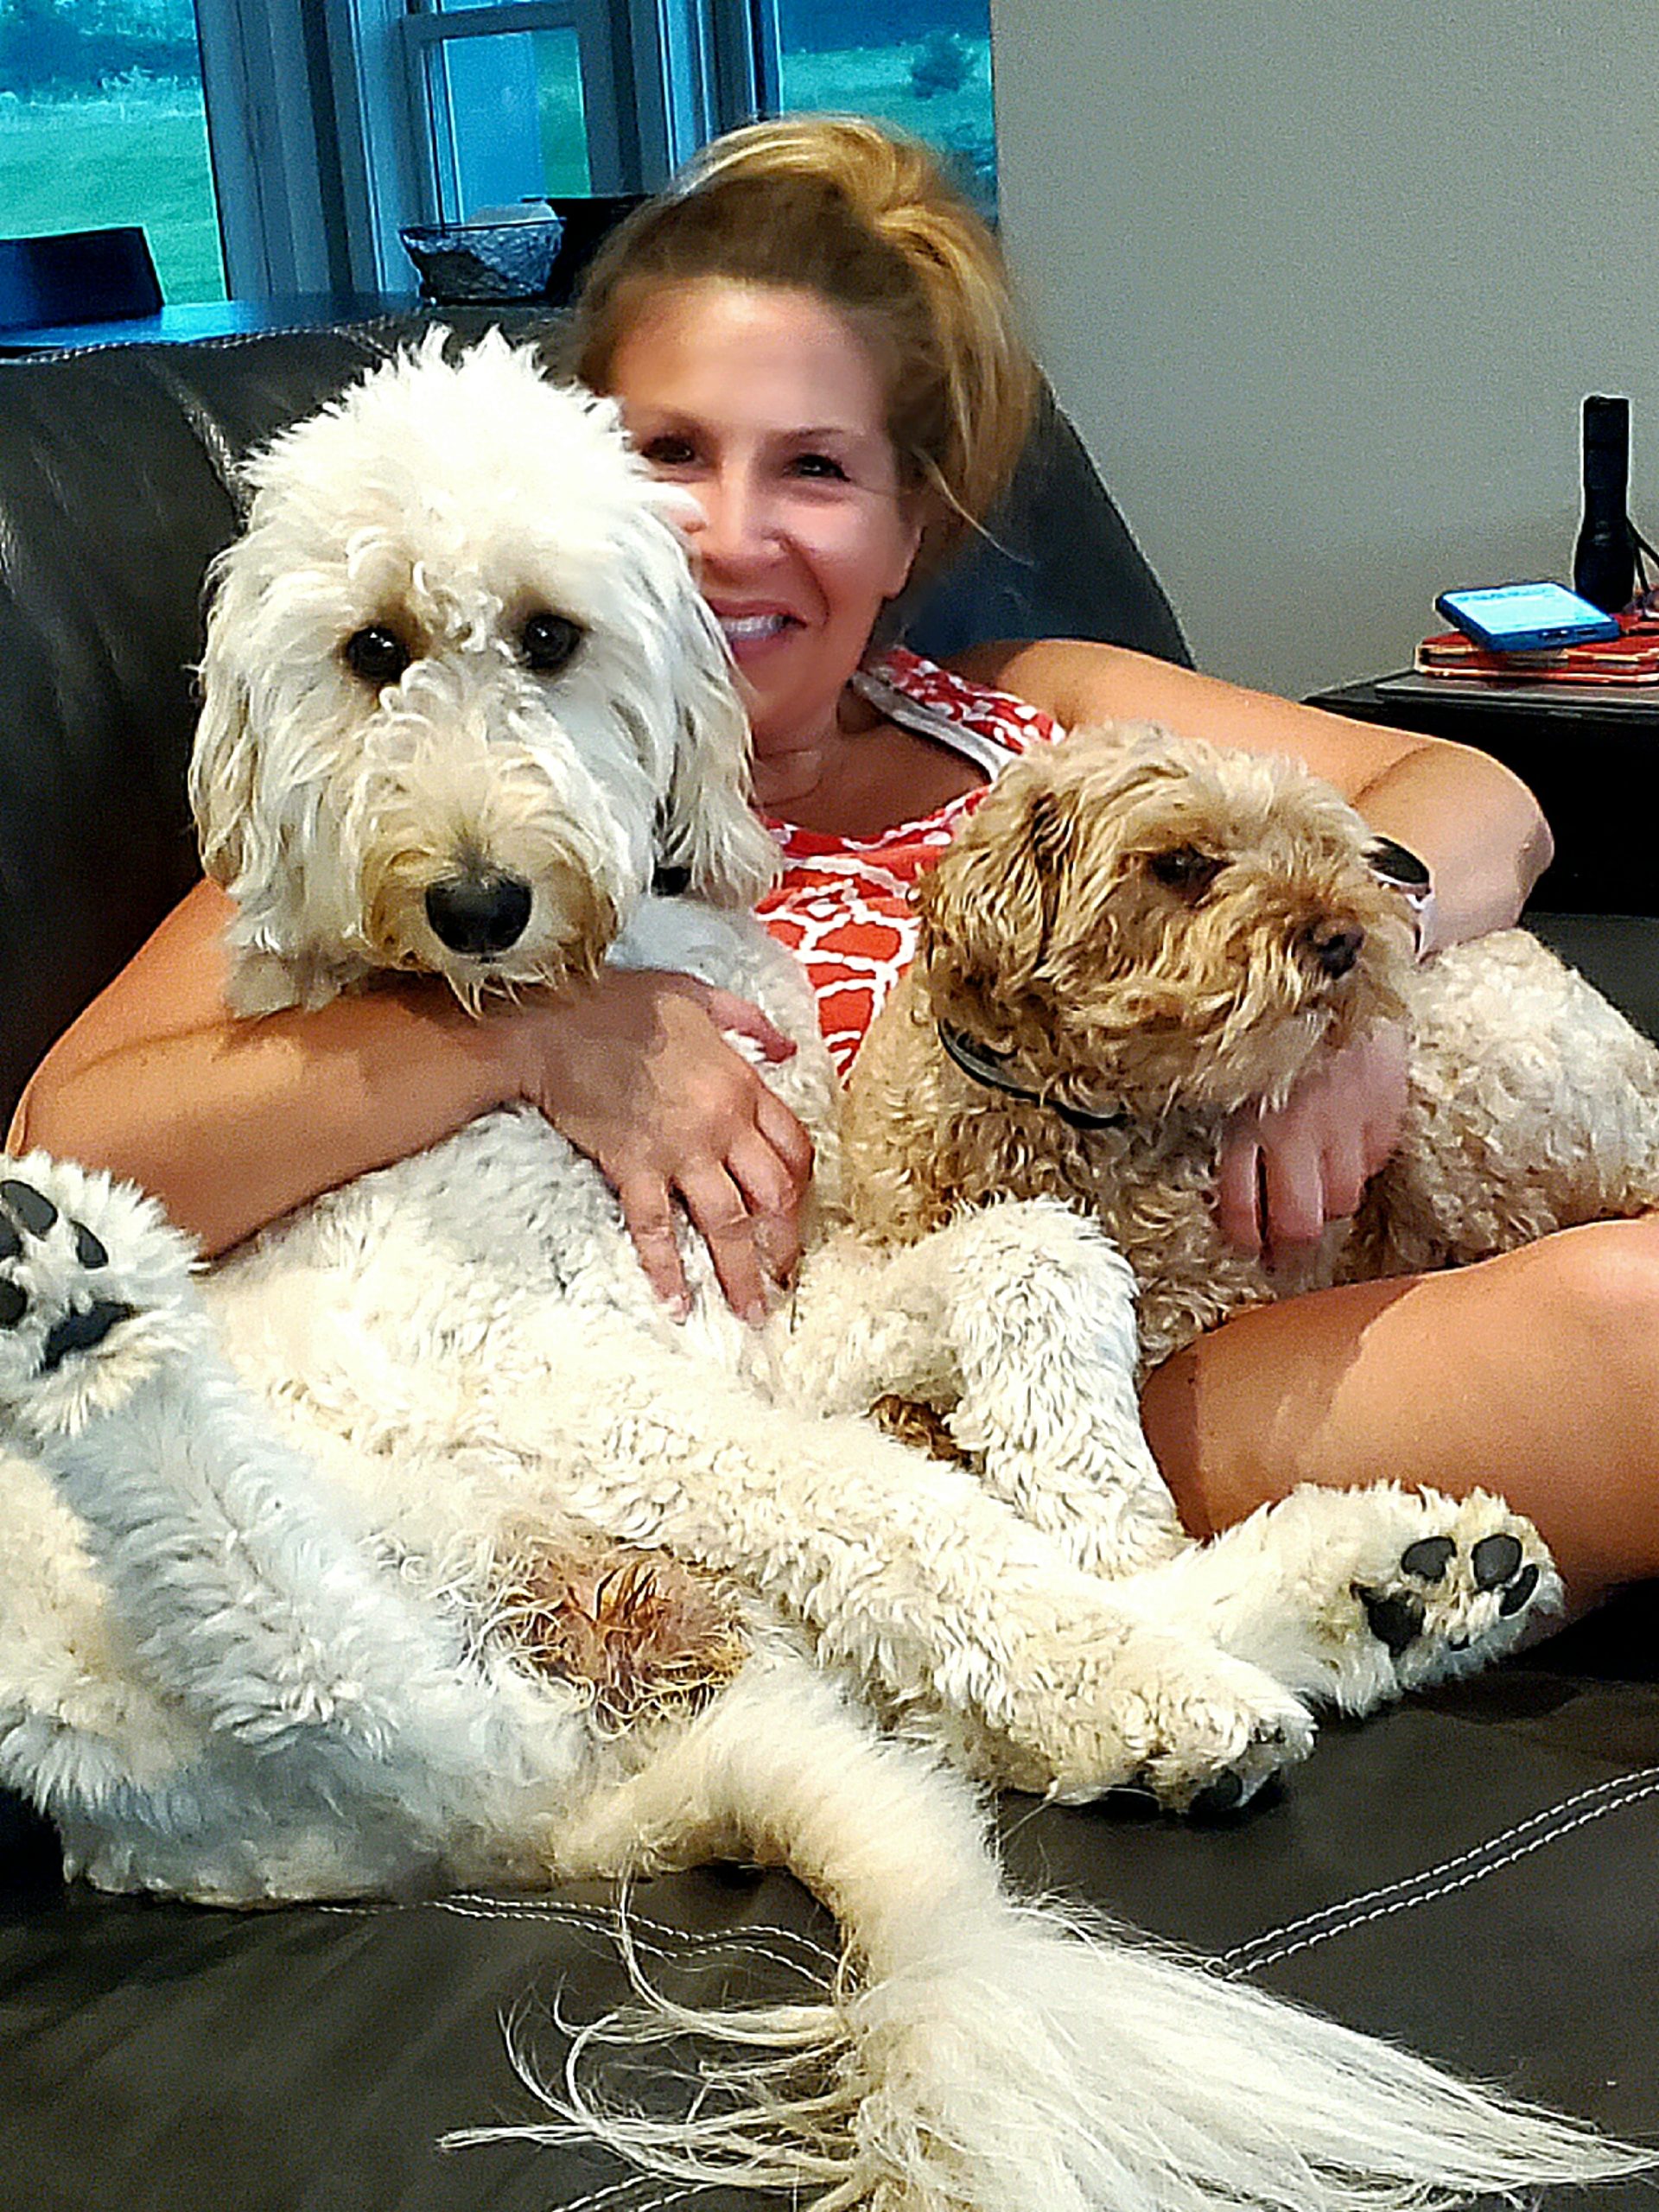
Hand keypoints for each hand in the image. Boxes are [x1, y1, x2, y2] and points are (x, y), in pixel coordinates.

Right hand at [506, 968, 813, 1321]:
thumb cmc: (621, 1002)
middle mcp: (721, 1125)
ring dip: (742, 1273)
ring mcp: (679, 1150)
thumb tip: (788, 1048)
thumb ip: (750, 1021)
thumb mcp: (699, 995)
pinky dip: (668, 1270)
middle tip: (785, 1277)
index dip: (801, 1185)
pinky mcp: (633, 1167)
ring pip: (728, 1223)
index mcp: (742, 1085)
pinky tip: (677, 1304)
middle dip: (783, 1242)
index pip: (793, 1147)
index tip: (797, 1211)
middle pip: (772, 1195)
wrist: (554, 1018)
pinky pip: (657, 1229)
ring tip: (750, 1311)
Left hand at [1215, 1021, 1407, 1258]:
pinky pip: (1375, 1163)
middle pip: (1300, 1223)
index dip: (1243, 1239)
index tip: (1247, 1248)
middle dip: (1289, 1245)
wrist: (1338, 965)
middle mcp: (1299, 1129)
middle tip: (1283, 1252)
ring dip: (1327, 1204)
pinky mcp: (1387, 1111)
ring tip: (1316, 1192)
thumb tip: (1229, 1191)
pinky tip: (1347, 1147)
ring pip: (1343, 1201)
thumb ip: (1236, 1132)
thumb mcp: (1236, 1074)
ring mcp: (1348, 1122)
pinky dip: (1360, 1164)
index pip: (1241, 1206)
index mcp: (1250, 1119)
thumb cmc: (1276, 1022)